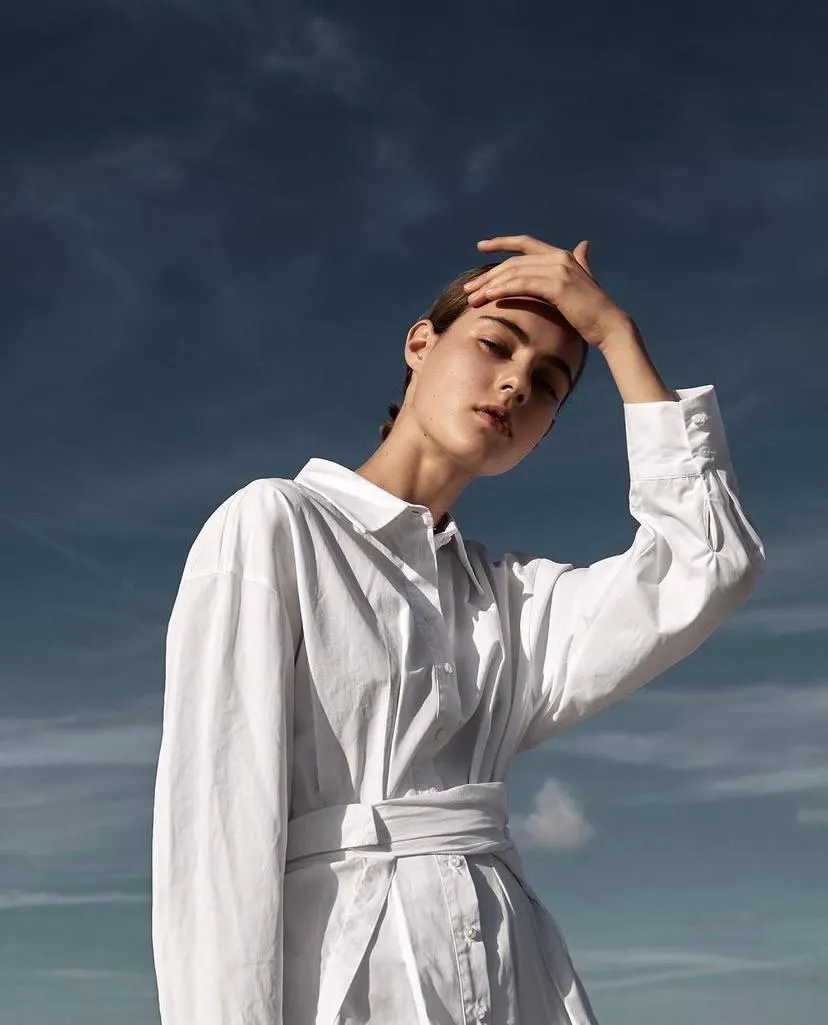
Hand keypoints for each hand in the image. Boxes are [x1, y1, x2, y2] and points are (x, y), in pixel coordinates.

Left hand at [464, 234, 632, 349]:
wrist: (609, 325)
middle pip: (513, 263)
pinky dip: (502, 290)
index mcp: (561, 256)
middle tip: (469, 288)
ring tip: (472, 298)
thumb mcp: (583, 281)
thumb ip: (580, 262)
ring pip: (513, 274)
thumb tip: (584, 245)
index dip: (502, 242)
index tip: (481, 246)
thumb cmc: (593, 310)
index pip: (525, 243)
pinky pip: (521, 285)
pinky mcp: (556, 286)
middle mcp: (558, 258)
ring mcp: (558, 270)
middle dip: (488, 275)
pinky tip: (488, 298)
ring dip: (489, 286)